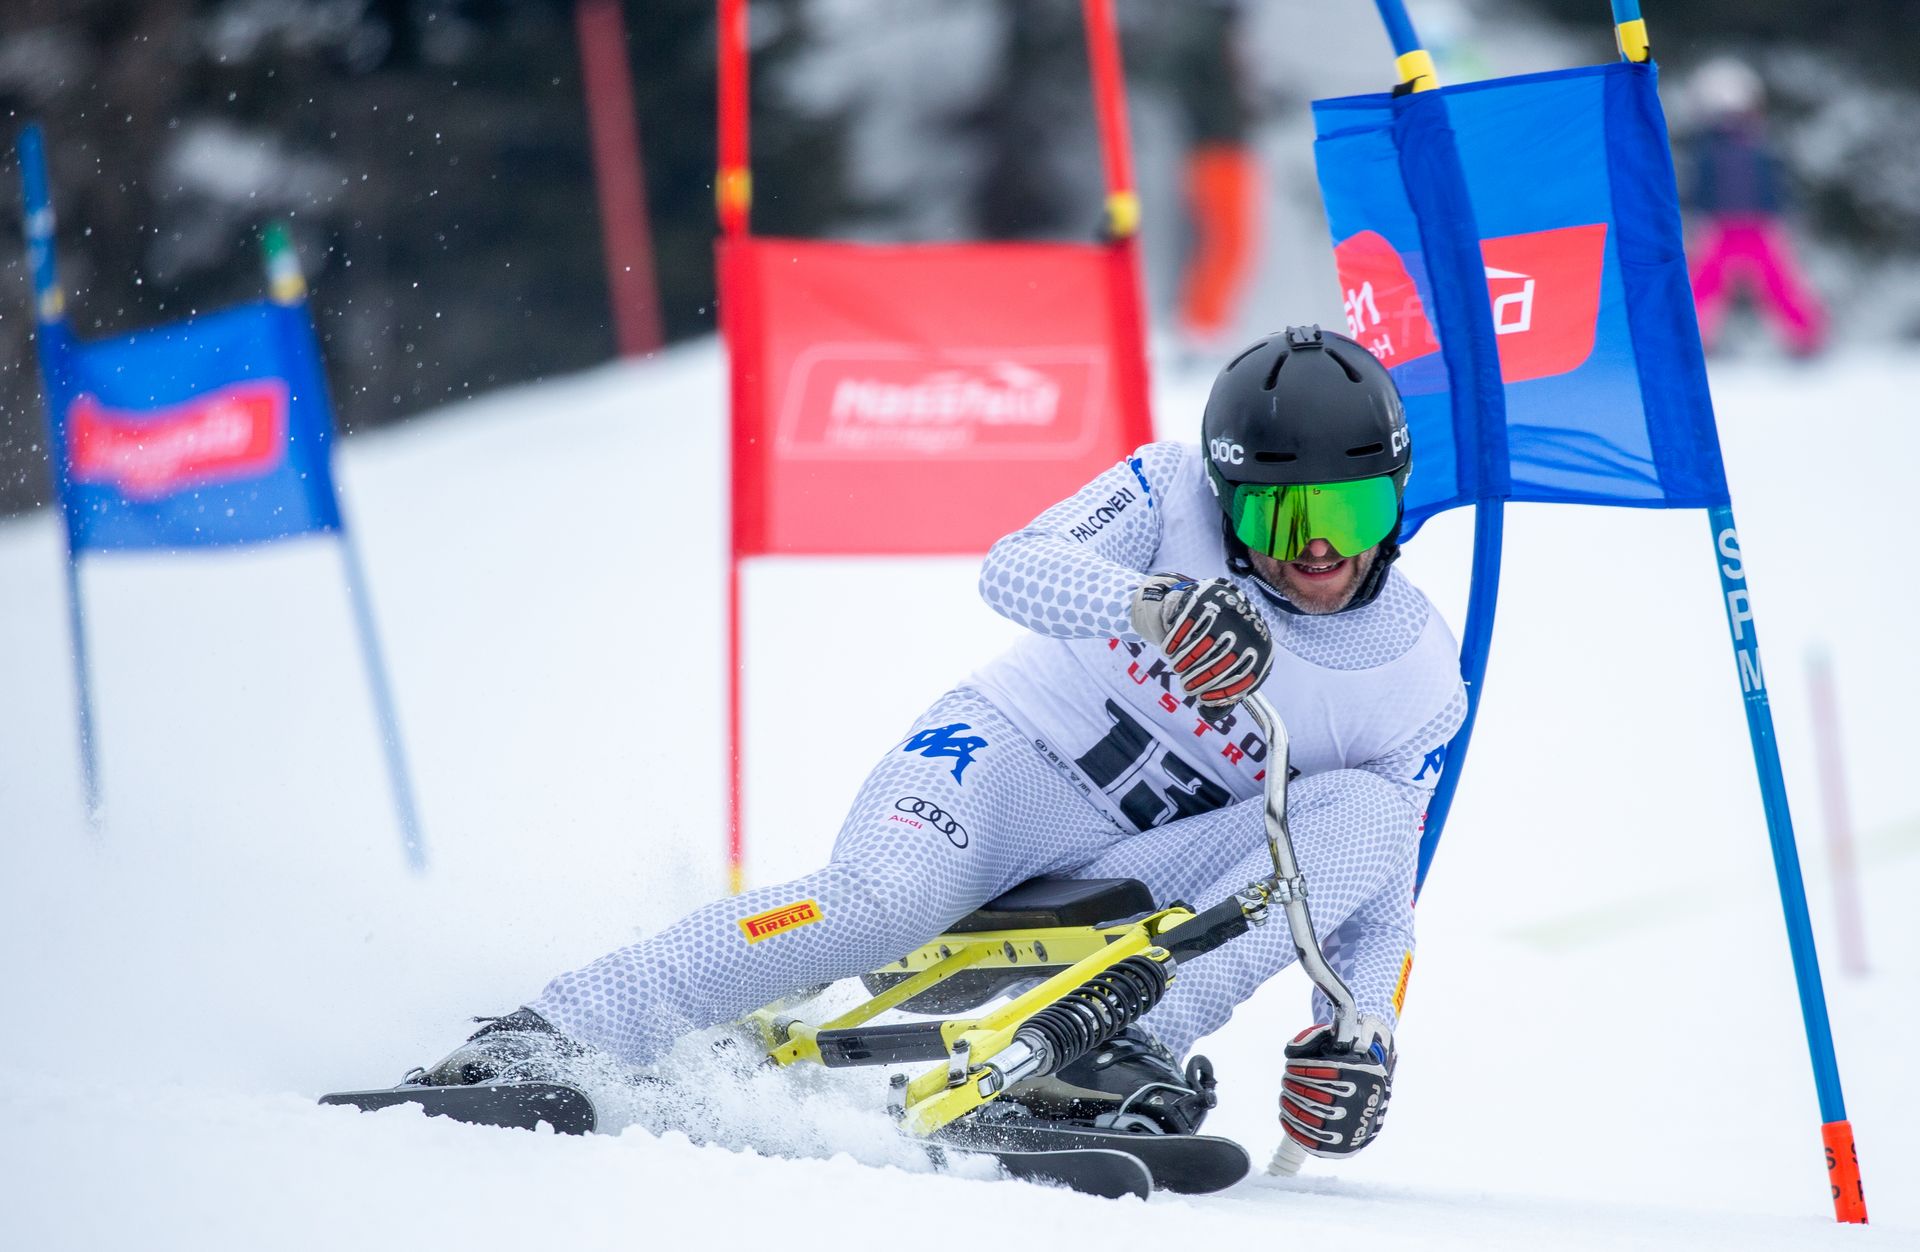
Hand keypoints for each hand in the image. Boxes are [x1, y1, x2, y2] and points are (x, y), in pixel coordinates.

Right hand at [1128, 574, 1273, 711]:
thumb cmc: (1225, 642)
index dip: (1221, 693)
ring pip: (1202, 645)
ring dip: (1185, 662)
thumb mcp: (1233, 664)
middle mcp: (1248, 628)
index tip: (1203, 699)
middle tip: (1186, 687)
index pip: (1244, 677)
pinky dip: (1175, 642)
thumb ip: (1225, 689)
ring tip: (1177, 668)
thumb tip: (1210, 714)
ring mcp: (1227, 612)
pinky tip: (1169, 651)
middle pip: (1221, 662)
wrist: (1216, 601)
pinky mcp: (1206, 600)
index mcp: (1262, 647)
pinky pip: (1186, 626)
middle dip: (1199, 679)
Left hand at [1279, 1017, 1394, 1156]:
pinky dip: (1293, 1128)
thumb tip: (1291, 1049)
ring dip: (1292, 1106)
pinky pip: (1312, 1142)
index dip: (1303, 1068)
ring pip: (1313, 1120)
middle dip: (1296, 1086)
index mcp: (1364, 1077)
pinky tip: (1285, 1115)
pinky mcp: (1342, 1147)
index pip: (1328, 1072)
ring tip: (1285, 1096)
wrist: (1373, 1100)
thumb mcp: (1339, 1045)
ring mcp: (1352, 1129)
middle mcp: (1361, 1104)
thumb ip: (1315, 1038)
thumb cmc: (1348, 1067)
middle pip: (1318, 1096)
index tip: (1290, 1065)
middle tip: (1286, 1079)